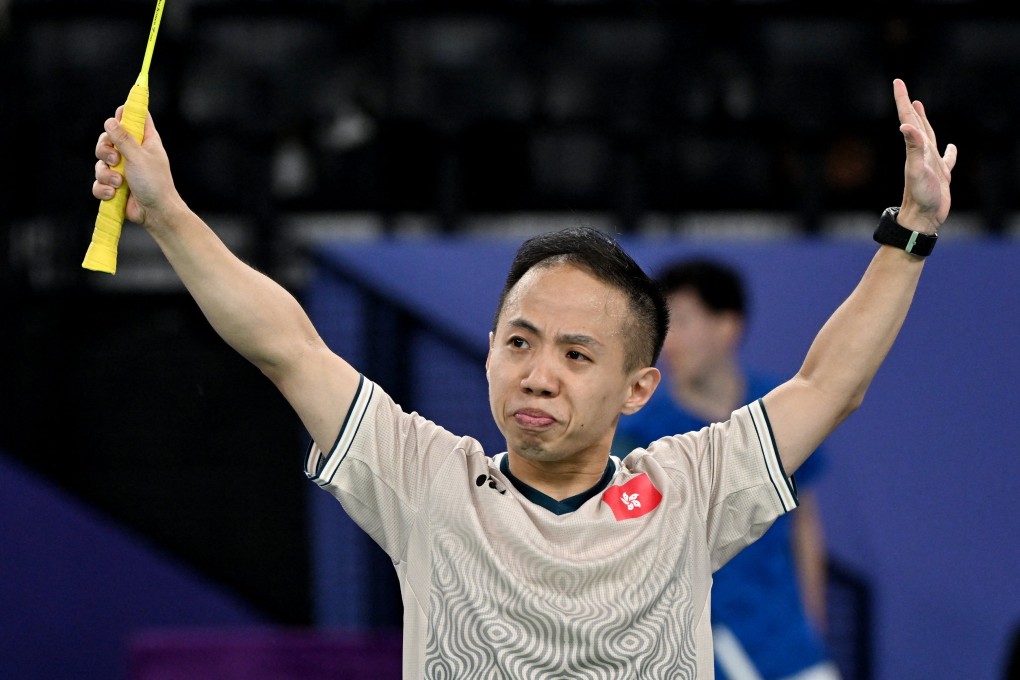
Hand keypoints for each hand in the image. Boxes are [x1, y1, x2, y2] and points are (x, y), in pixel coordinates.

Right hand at [93, 105, 178, 227]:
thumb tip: (111, 120)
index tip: (118, 115)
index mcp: (145, 141)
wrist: (155, 213)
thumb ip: (124, 139)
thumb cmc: (154, 183)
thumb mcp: (139, 157)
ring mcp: (123, 169)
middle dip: (105, 150)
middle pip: (107, 138)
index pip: (135, 118)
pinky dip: (103, 188)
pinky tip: (113, 194)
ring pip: (100, 162)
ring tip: (120, 183)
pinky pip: (98, 182)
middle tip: (115, 160)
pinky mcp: (114, 185)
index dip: (125, 113)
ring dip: (106, 174)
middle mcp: (133, 152)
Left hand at [893, 78, 956, 232]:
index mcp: (915, 149)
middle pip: (915, 124)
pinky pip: (947, 159)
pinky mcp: (941, 176)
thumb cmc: (920, 197)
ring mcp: (931, 164)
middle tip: (903, 89)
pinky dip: (950, 152)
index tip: (897, 82)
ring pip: (928, 137)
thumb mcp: (917, 170)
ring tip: (919, 109)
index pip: (908, 119)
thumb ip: (913, 148)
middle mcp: (921, 153)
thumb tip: (905, 126)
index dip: (903, 100)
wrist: (923, 219)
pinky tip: (951, 148)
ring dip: (924, 122)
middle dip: (909, 106)